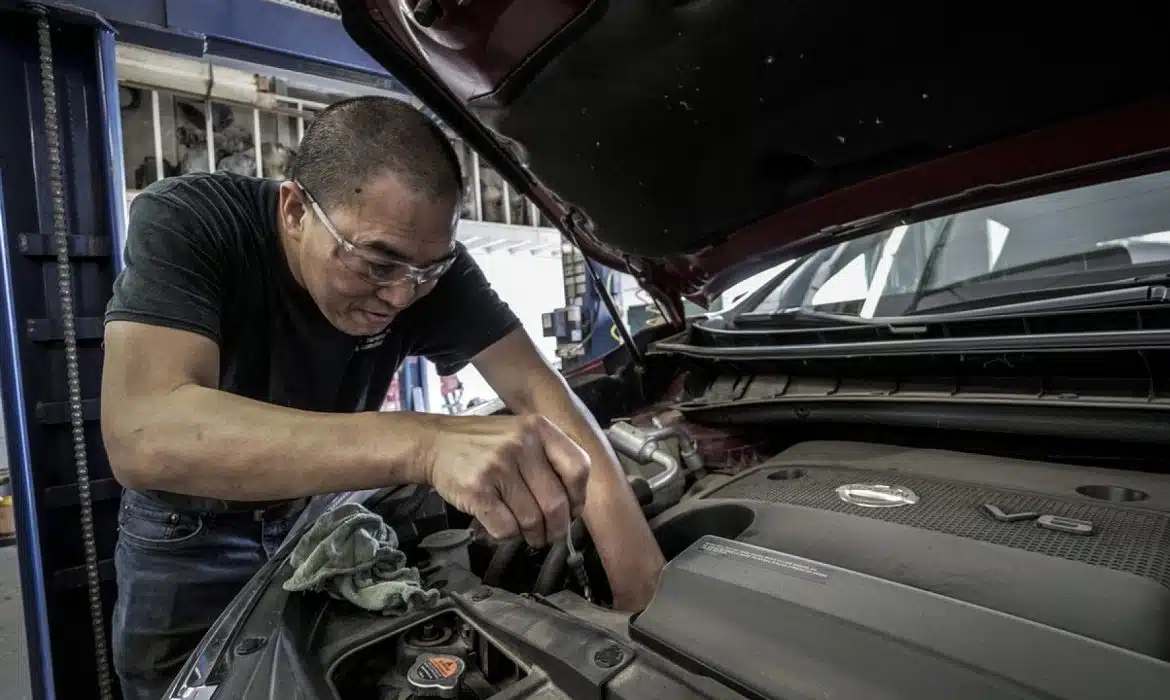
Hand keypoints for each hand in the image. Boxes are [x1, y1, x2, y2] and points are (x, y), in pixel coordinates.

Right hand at [426, 414, 589, 547]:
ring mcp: (497, 466)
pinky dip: (508, 535)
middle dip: (556, 528)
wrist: (434, 443)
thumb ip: (549, 458)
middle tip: (550, 535)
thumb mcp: (521, 434)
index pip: (578, 468)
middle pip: (556, 503)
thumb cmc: (483, 445)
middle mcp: (521, 444)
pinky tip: (503, 525)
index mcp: (538, 428)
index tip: (571, 511)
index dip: (578, 498)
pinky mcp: (477, 489)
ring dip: (532, 535)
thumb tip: (573, 505)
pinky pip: (506, 528)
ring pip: (532, 520)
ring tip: (528, 534)